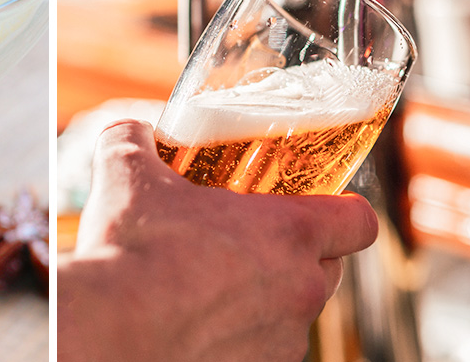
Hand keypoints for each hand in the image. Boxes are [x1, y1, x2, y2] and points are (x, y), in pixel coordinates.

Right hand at [57, 119, 378, 361]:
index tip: (318, 204)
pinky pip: (262, 349)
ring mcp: (281, 342)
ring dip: (266, 298)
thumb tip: (135, 129)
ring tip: (211, 285)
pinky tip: (196, 321)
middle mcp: (300, 291)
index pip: (360, 221)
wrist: (109, 331)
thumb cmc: (131, 252)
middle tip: (249, 240)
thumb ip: (137, 138)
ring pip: (294, 314)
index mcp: (290, 233)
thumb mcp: (127, 172)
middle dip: (298, 255)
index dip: (344, 210)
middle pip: (329, 268)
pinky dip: (239, 336)